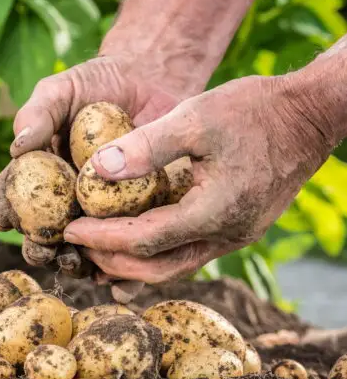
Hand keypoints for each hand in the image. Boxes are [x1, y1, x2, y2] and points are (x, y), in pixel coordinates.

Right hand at [0, 55, 188, 295]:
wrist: (153, 81)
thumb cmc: (96, 84)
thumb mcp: (62, 89)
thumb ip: (38, 113)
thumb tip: (17, 147)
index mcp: (35, 177)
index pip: (7, 199)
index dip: (1, 212)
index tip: (4, 218)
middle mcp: (62, 203)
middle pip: (40, 237)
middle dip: (38, 250)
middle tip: (44, 249)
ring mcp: (99, 216)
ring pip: (81, 252)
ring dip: (77, 265)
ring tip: (82, 264)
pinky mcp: (136, 220)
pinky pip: (128, 253)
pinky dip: (125, 276)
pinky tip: (123, 285)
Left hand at [63, 75, 332, 283]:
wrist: (309, 115)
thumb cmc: (254, 110)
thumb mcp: (197, 116)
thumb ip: (147, 145)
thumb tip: (97, 170)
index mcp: (215, 211)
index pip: (144, 240)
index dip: (102, 238)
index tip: (68, 229)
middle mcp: (226, 235)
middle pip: (155, 268)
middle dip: (110, 260)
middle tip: (75, 244)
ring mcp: (233, 237)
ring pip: (172, 268)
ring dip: (130, 264)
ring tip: (93, 251)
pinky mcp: (235, 230)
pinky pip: (186, 254)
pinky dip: (153, 254)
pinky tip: (129, 247)